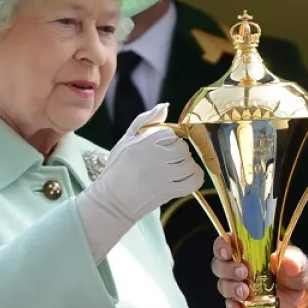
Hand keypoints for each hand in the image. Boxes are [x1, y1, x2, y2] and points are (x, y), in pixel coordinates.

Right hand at [76, 103, 203, 259]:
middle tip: (166, 161)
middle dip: (178, 154)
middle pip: (182, 148)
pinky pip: (194, 181)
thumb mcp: (126, 140)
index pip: (171, 134)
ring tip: (173, 171)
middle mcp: (154, 156)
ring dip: (186, 167)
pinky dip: (194, 179)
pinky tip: (185, 178)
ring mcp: (162, 175)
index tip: (161, 149)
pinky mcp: (168, 191)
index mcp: (143, 141)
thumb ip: (145, 120)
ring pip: (189, 164)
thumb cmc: (118, 169)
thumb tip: (165, 106)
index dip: (169, 141)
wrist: (112, 201)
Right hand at [210, 237, 307, 307]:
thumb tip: (290, 262)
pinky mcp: (242, 302)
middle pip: (219, 264)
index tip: (228, 251)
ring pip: (223, 284)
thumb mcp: (297, 261)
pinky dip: (232, 307)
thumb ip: (294, 259)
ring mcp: (238, 284)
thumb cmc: (294, 269)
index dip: (222, 245)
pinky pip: (230, 304)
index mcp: (247, 248)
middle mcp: (237, 264)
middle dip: (227, 269)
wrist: (299, 293)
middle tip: (243, 272)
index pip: (226, 241)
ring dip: (231, 288)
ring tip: (245, 292)